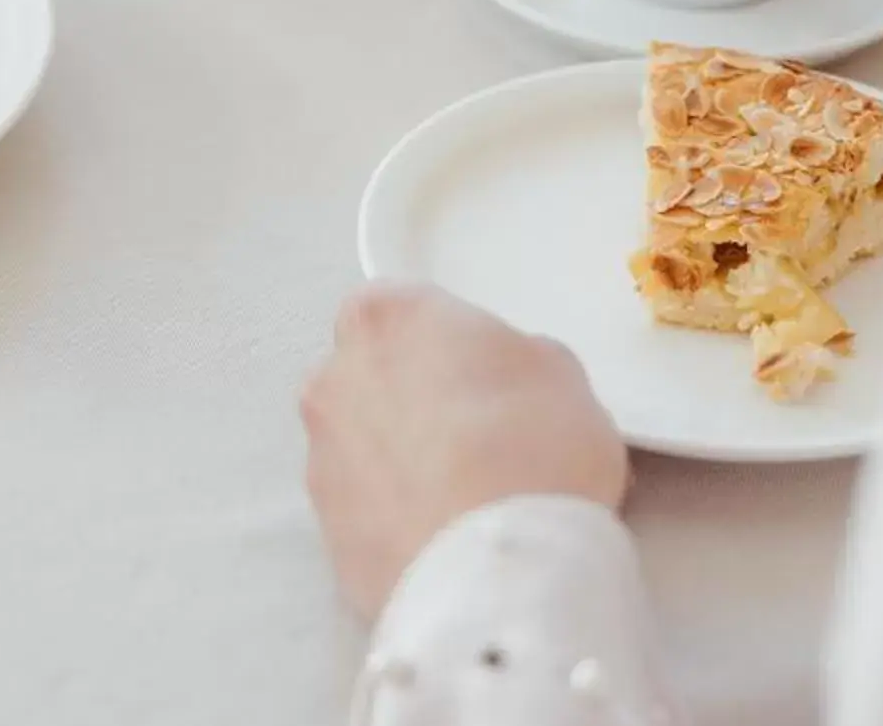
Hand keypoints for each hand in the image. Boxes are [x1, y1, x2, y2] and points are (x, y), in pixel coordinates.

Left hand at [303, 284, 628, 616]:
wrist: (494, 574)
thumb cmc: (532, 451)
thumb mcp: (561, 374)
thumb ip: (515, 359)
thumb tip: (503, 381)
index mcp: (385, 316)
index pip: (405, 308)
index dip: (450, 342)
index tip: (487, 374)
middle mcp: (333, 377)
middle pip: (374, 374)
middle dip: (416, 397)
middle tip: (481, 434)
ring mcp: (320, 457)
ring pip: (364, 444)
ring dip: (403, 460)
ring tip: (467, 497)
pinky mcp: (324, 532)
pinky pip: (366, 508)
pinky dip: (398, 516)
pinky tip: (447, 538)